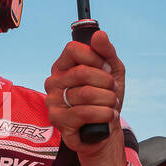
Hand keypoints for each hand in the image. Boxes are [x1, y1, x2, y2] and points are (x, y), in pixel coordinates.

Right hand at [45, 28, 126, 165]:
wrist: (105, 131)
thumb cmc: (105, 99)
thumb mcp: (112, 72)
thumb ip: (106, 52)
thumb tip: (99, 34)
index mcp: (63, 67)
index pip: (73, 49)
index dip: (95, 57)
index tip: (106, 68)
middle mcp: (53, 82)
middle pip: (82, 72)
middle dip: (106, 82)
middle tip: (112, 91)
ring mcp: (53, 102)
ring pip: (86, 94)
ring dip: (108, 100)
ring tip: (110, 106)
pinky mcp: (58, 121)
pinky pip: (85, 113)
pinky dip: (104, 114)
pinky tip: (108, 117)